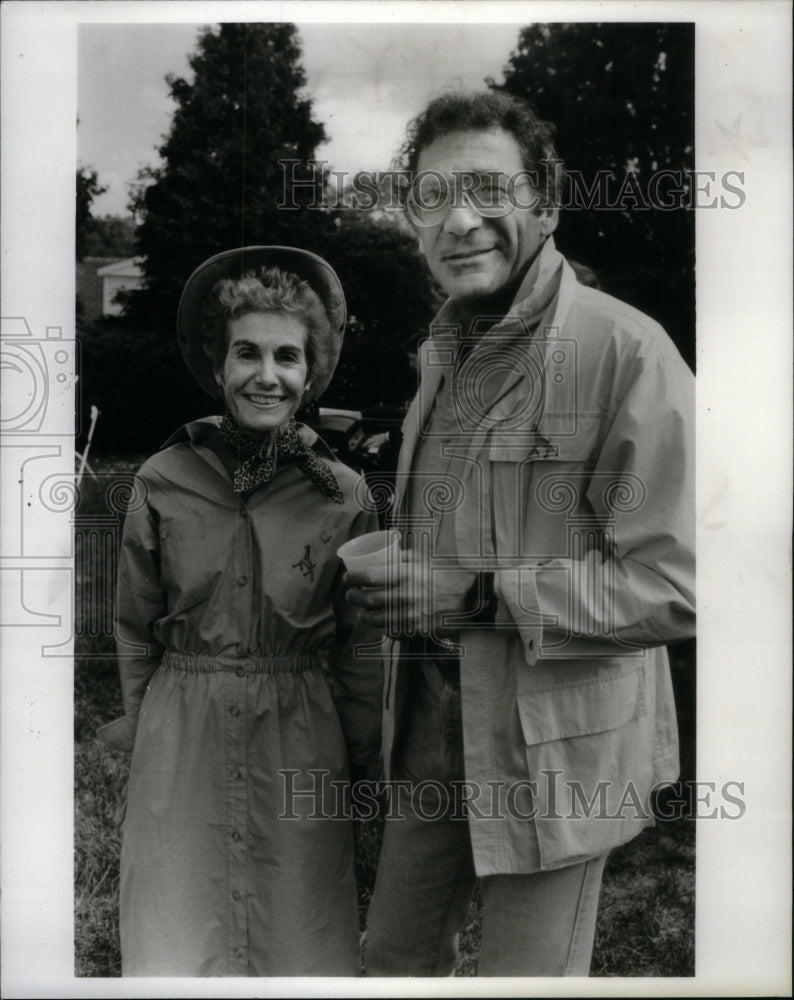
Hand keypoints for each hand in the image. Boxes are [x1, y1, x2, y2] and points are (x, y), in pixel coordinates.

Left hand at [345, 550, 474, 638]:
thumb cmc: (447, 574)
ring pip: (378, 619)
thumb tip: (381, 557)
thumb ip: (401, 557)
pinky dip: (383, 628)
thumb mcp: (425, 558)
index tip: (347, 578)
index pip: (370, 577)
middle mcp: (407, 595)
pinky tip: (380, 623)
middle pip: (370, 599)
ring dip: (364, 616)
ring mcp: (412, 614)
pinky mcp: (418, 629)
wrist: (472, 596)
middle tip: (350, 595)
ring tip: (361, 611)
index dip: (354, 578)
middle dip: (354, 598)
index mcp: (407, 574)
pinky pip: (393, 631)